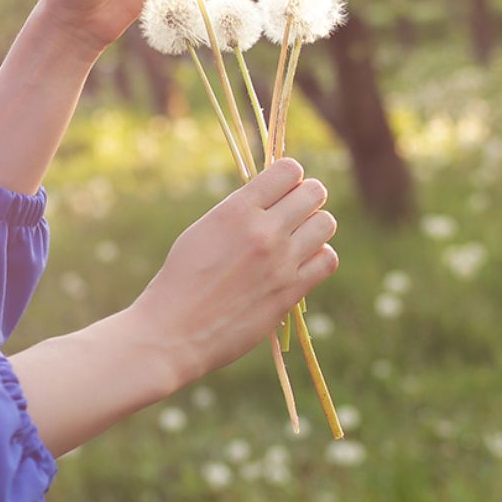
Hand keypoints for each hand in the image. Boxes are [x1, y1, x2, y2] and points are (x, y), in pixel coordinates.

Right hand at [129, 159, 339, 383]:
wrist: (174, 331)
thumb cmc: (181, 279)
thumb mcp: (204, 230)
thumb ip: (240, 212)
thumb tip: (273, 199)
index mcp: (236, 210)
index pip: (288, 170)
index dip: (290, 176)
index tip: (283, 189)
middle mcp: (263, 231)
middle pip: (314, 193)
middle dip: (308, 197)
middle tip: (295, 212)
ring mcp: (281, 262)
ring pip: (326, 223)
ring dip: (315, 226)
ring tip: (298, 238)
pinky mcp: (290, 292)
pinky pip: (327, 260)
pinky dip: (320, 257)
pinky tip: (302, 262)